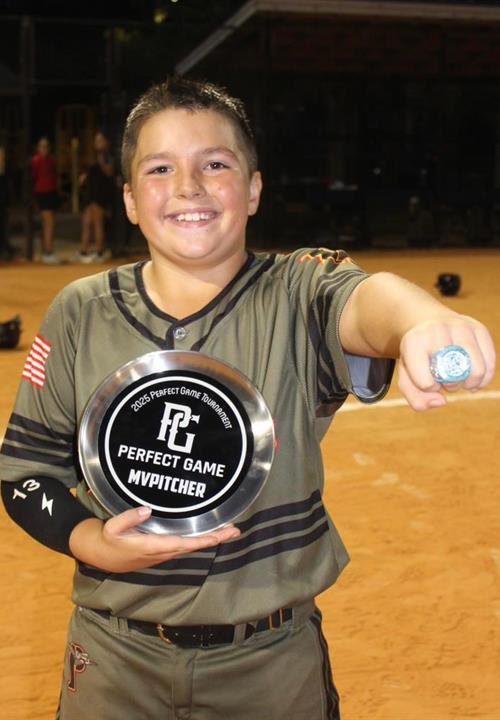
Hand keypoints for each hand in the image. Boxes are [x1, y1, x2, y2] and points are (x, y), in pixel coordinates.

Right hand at [69, 506, 240, 572]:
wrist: (101, 555)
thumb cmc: (108, 540)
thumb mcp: (112, 528)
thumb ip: (128, 518)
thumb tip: (147, 509)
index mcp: (151, 546)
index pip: (181, 544)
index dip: (200, 540)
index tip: (217, 536)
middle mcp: (162, 552)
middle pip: (193, 546)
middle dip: (215, 538)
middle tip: (235, 531)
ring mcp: (164, 553)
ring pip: (192, 546)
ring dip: (211, 538)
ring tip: (230, 529)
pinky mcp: (163, 550)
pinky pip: (186, 545)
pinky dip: (201, 539)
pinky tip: (211, 533)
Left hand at [398, 315, 495, 410]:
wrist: (428, 323)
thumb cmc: (418, 357)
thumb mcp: (407, 378)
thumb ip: (417, 399)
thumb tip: (442, 401)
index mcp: (413, 342)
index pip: (426, 382)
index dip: (430, 389)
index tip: (428, 380)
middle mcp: (436, 330)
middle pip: (452, 376)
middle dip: (451, 386)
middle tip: (445, 380)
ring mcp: (460, 326)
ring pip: (475, 370)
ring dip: (469, 383)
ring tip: (460, 380)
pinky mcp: (479, 328)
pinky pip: (490, 362)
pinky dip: (484, 378)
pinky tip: (473, 378)